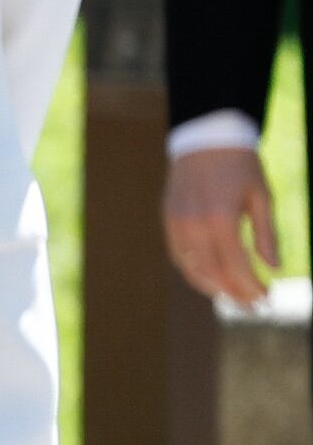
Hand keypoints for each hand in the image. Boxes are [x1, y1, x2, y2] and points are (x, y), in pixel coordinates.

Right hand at [169, 146, 284, 311]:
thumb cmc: (240, 165)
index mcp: (221, 218)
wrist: (205, 138)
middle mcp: (194, 225)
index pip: (235, 265)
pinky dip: (195, 271)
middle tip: (252, 305)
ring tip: (232, 295)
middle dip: (234, 293)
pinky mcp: (169, 220)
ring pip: (192, 268)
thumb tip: (274, 267)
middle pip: (213, 273)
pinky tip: (211, 276)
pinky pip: (179, 255)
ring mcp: (177, 223)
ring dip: (212, 287)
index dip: (250, 286)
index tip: (265, 297)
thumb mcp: (261, 196)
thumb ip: (266, 234)